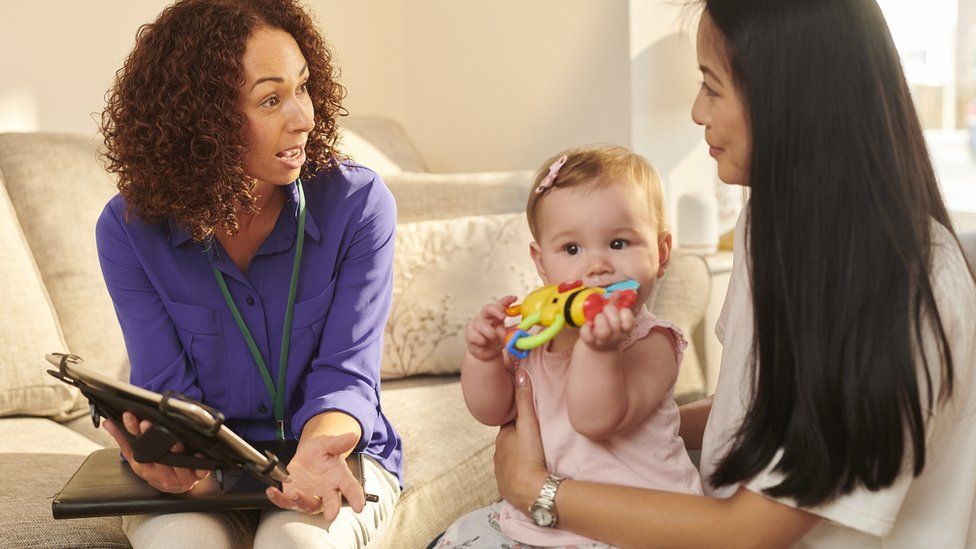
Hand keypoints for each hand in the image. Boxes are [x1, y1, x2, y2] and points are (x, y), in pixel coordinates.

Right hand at [102, 411, 209, 493]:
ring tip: (174, 441)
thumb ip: (123, 439)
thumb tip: (108, 423)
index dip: (134, 432)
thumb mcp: (137, 457)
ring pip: (176, 464)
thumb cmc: (155, 469)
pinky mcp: (196, 476)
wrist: (175, 487)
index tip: (134, 419)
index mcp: (145, 467)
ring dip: (175, 451)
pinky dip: (200, 466)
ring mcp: (179, 476)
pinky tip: (199, 456)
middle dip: (152, 438)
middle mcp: (161, 474)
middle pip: (156, 455)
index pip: (137, 448)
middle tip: (148, 424)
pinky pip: (200, 472)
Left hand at [265, 432, 365, 521]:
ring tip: (295, 493)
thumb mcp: (328, 443)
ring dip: (302, 501)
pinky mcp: (293, 498)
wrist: (306, 456)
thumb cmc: (321, 452)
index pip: (351, 488)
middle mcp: (327, 491)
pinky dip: (278, 499)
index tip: (359, 506)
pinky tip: (272, 491)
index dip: (356, 498)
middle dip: (331, 508)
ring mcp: (310, 497)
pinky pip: (285, 502)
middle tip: (331, 514)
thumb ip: (339, 442)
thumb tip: (353, 435)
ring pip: (308, 505)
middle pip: (331, 502)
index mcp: (340, 478)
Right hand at [465, 295, 516, 360]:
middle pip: (487, 308)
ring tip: (495, 340)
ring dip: (490, 332)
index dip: (506, 300)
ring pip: (481, 324)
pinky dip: (481, 340)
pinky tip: (483, 343)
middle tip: (503, 317)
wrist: (486, 355)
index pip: (499, 305)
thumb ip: (513, 330)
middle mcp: (484, 318)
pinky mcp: (469, 335)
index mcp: (494, 316)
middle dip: (496, 310)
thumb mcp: (506, 335)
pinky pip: (475, 335)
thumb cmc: (496, 342)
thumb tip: (525, 326)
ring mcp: (475, 325)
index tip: (514, 298)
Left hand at [494, 367, 549, 512]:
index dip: (517, 420)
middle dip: (518, 439)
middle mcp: (498, 454)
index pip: (509, 424)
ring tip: (532, 457)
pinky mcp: (506, 487)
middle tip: (533, 439)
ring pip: (510, 459)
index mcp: (502, 437)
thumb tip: (519, 372)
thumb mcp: (529, 424)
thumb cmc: (529, 456)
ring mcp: (501, 472)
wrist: (531, 492)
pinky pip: (511, 476)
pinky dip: (518, 473)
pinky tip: (528, 474)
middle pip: (509, 442)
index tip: (526, 418)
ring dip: (518, 457)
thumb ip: (525, 400)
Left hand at [578, 294, 635, 351]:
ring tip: (596, 317)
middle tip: (605, 309)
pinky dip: (586, 327)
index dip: (624, 313)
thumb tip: (618, 292)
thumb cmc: (608, 327)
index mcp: (624, 329)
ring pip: (603, 331)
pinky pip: (587, 335)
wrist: (598, 346)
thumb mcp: (614, 316)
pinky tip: (588, 323)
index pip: (629, 322)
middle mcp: (615, 336)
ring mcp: (603, 340)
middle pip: (615, 323)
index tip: (619, 309)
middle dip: (609, 311)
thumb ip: (616, 304)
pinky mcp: (590, 342)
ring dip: (599, 320)